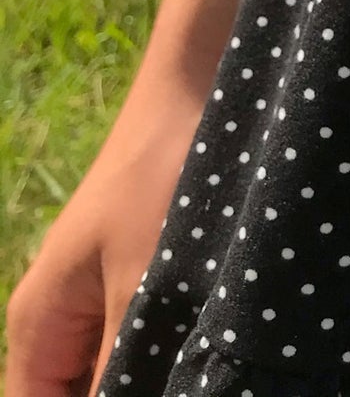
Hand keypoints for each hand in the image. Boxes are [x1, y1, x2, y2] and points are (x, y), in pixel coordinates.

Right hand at [5, 97, 202, 396]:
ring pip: (119, 373)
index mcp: (38, 328)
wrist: (200, 86)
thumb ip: (117, 372)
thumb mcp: (140, 286)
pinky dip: (171, 358)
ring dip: (157, 378)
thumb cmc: (160, 178)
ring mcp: (103, 300)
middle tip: (187, 384)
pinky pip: (146, 344)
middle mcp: (61, 322)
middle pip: (75, 396)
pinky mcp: (147, 281)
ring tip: (200, 373)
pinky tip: (209, 359)